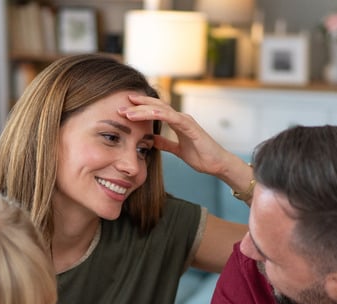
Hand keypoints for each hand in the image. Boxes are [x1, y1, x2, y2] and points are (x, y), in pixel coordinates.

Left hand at [120, 94, 239, 178]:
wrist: (217, 164)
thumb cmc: (201, 156)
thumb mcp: (177, 150)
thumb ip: (165, 143)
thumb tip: (151, 140)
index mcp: (177, 122)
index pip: (155, 111)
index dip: (139, 109)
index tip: (124, 110)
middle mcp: (180, 117)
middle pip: (155, 106)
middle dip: (137, 106)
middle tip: (119, 106)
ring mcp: (185, 120)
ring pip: (161, 109)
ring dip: (143, 109)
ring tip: (127, 111)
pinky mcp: (190, 126)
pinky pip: (172, 117)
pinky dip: (158, 114)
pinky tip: (146, 114)